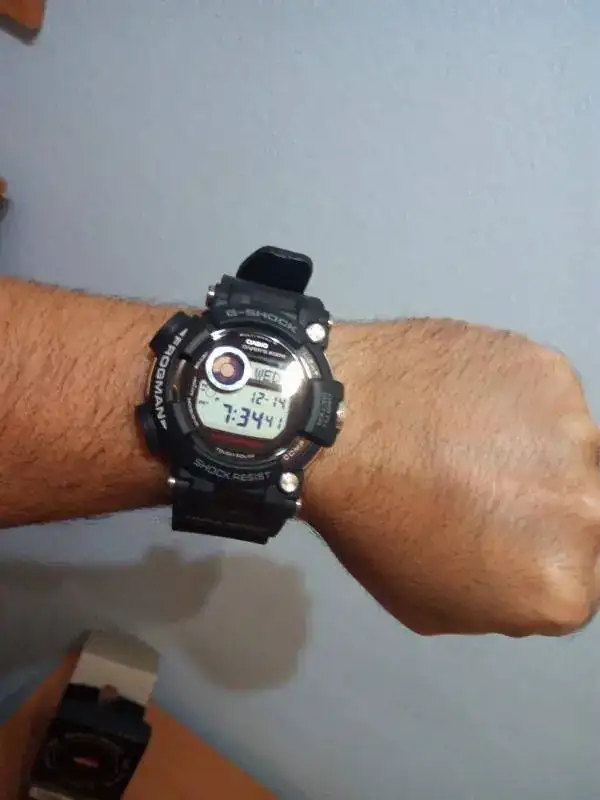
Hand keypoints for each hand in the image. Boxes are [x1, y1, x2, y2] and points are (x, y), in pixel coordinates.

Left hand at [306, 318, 599, 636]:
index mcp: (564, 584)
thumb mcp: (433, 606)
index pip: (578, 578)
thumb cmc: (372, 523)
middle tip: (485, 486)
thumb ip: (502, 600)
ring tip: (465, 438)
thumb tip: (521, 566)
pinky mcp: (551, 372)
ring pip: (567, 448)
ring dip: (530, 449)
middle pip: (582, 510)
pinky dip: (511, 400)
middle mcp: (588, 509)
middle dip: (541, 505)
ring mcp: (575, 432)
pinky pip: (542, 395)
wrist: (337, 426)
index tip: (500, 535)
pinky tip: (460, 402)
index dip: (533, 556)